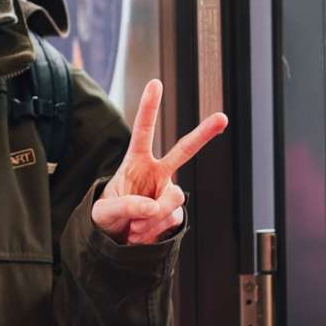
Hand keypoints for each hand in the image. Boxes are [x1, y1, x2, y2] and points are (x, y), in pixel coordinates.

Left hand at [93, 79, 226, 243]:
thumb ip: (125, 206)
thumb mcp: (103, 213)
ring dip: (151, 219)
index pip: (143, 131)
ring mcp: (167, 192)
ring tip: (133, 228)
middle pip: (184, 150)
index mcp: (136, 162)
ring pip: (173, 200)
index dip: (149, 107)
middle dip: (204, 134)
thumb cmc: (106, 219)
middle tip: (222, 117)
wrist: (115, 241)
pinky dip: (153, 232)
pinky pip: (172, 220)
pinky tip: (141, 234)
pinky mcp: (173, 212)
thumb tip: (152, 206)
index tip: (155, 84)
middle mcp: (156, 173)